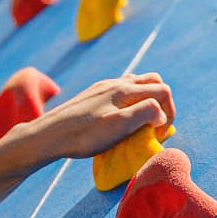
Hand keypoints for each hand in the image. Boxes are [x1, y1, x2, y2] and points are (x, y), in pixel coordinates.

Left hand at [22, 72, 173, 160]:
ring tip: (140, 121)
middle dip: (162, 102)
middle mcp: (115, 83)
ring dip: (147, 99)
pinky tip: (120, 116)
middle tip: (155, 125)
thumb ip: (145, 113)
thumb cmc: (83, 135)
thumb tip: (160, 113)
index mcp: (124, 90)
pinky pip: (120, 89)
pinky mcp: (92, 94)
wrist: (47, 135)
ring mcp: (103, 87)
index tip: (156, 135)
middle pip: (153, 81)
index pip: (163, 91)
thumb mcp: (119, 126)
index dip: (169, 113)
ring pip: (136, 83)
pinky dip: (131, 99)